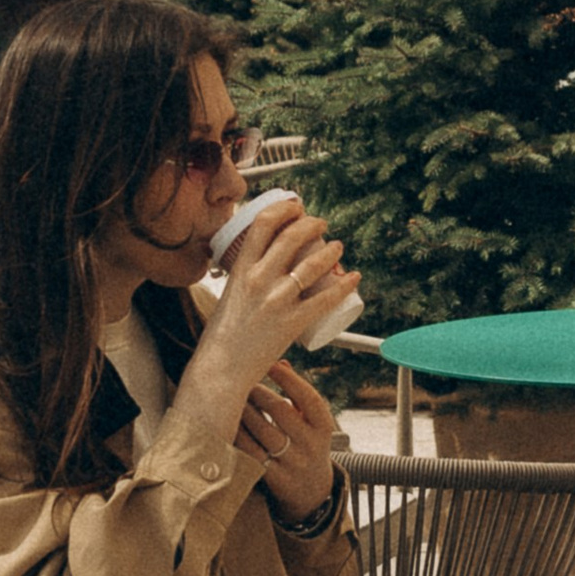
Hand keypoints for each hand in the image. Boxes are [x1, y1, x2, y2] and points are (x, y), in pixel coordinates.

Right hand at [177, 200, 360, 443]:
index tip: (295, 207)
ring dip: (331, 250)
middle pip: (291, 236)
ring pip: (312, 264)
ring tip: (338, 246)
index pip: (263, 224)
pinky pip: (325, 299)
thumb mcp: (229, 294)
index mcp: (240, 270)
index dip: (283, 209)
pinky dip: (344, 286)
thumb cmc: (222, 336)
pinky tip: (353, 278)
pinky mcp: (291, 323)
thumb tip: (261, 264)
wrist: (220, 368)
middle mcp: (258, 280)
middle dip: (312, 223)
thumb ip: (244, 278)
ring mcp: (276, 301)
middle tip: (320, 224)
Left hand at [234, 359, 338, 518]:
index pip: (309, 398)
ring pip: (262, 432)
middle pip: (280, 411)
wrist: (311, 493)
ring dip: (243, 412)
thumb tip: (281, 362)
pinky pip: (251, 453)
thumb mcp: (311, 423)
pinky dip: (238, 437)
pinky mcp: (275, 480)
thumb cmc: (306, 446)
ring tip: (231, 399)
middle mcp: (312, 446)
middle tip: (241, 382)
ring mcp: (294, 464)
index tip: (271, 364)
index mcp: (324, 427)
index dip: (289, 379)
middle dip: (257, 393)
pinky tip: (228, 425)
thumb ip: (298, 394)